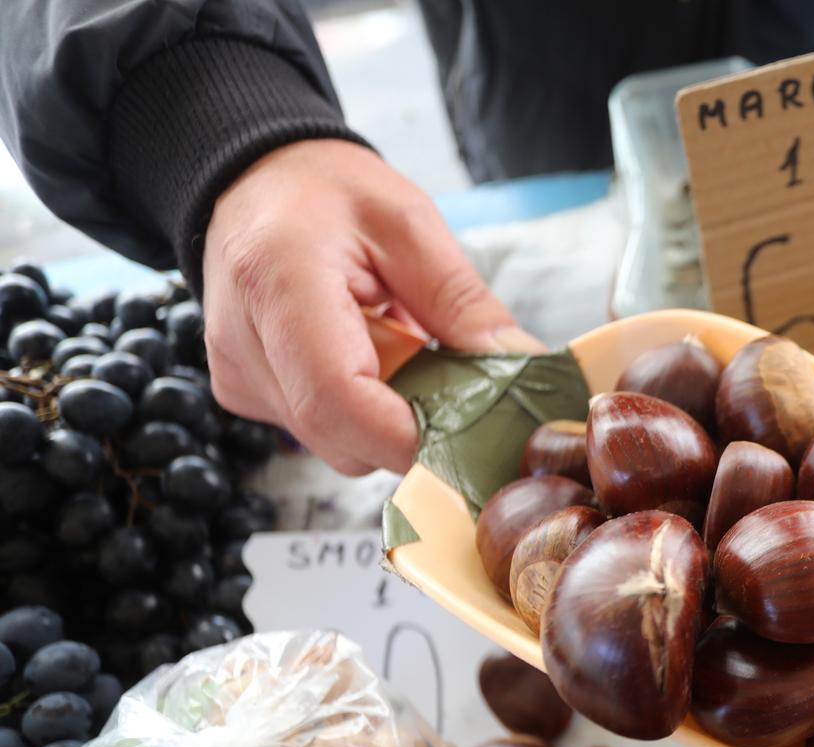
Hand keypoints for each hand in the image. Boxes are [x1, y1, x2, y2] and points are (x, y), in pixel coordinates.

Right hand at [202, 140, 542, 474]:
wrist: (257, 180)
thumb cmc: (327, 191)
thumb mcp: (410, 226)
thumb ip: (463, 303)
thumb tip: (520, 367)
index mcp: (278, 285)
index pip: (338, 399)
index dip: (410, 434)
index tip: (474, 432)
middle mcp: (241, 344)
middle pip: (342, 437)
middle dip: (413, 426)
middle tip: (453, 378)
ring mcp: (237, 375)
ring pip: (337, 442)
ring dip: (389, 414)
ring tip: (400, 346)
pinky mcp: (245, 392)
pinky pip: (321, 428)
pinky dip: (363, 406)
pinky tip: (369, 354)